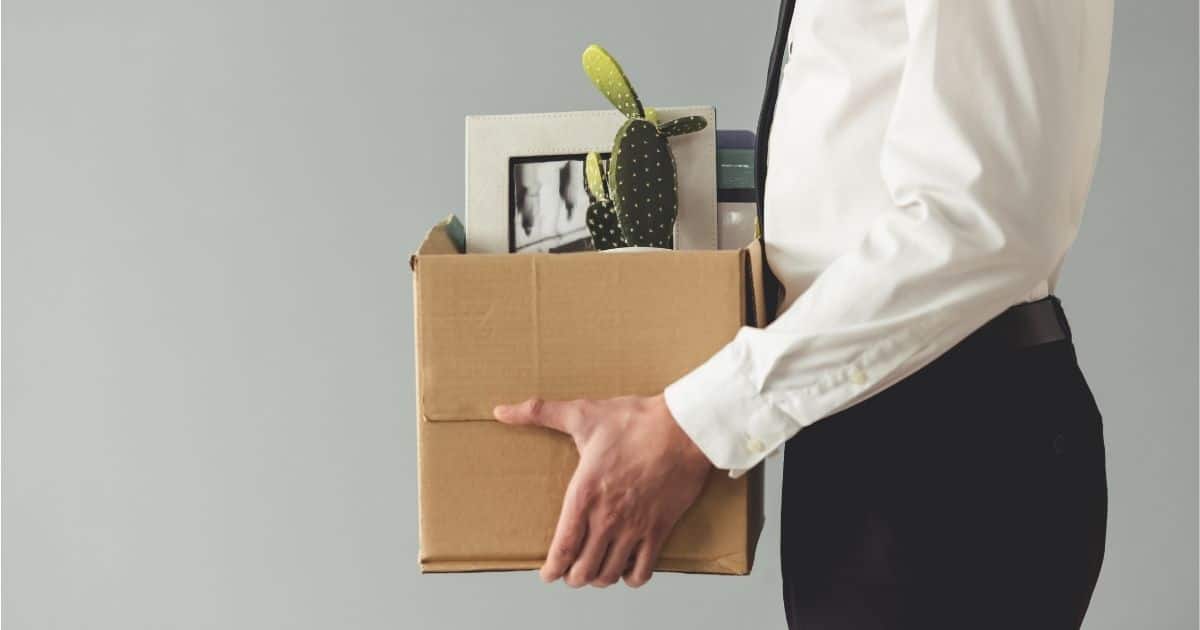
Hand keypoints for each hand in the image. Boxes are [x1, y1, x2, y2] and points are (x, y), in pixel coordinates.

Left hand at [493, 394, 711, 587]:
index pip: (562, 548)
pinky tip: (627, 567)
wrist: (684, 428)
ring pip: (609, 574)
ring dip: (599, 578)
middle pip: (583, 570)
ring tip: (595, 570)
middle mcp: (607, 518)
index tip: (548, 574)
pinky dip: (632, 577)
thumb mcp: (582, 414)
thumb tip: (501, 411)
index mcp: (584, 494)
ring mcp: (634, 527)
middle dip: (573, 576)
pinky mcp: (659, 529)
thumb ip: (538, 413)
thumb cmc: (635, 421)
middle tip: (571, 571)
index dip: (552, 569)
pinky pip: (643, 571)